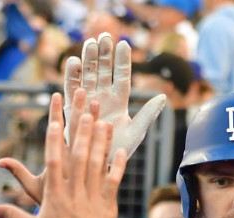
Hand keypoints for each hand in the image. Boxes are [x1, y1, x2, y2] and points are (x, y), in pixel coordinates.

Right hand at [0, 93, 125, 217]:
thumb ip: (12, 215)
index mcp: (54, 195)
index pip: (52, 160)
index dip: (53, 139)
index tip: (55, 120)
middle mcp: (73, 192)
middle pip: (77, 156)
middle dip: (81, 131)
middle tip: (85, 110)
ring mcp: (92, 198)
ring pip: (96, 164)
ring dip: (100, 142)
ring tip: (103, 122)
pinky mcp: (107, 206)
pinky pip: (113, 181)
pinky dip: (117, 165)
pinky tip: (120, 150)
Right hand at [64, 33, 166, 157]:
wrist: (97, 165)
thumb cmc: (118, 150)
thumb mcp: (136, 132)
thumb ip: (147, 114)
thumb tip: (163, 97)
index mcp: (119, 101)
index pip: (122, 76)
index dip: (122, 61)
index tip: (123, 43)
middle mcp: (103, 97)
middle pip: (103, 70)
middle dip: (103, 54)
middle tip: (103, 36)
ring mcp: (87, 100)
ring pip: (87, 75)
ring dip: (88, 59)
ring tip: (90, 43)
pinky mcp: (73, 107)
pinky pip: (71, 88)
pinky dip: (72, 75)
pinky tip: (74, 61)